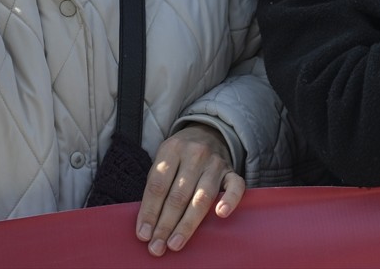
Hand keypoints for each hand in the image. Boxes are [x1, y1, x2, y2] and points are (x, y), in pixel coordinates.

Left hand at [136, 123, 245, 256]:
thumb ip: (157, 186)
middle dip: (165, 224)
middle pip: (178, 195)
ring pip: (202, 197)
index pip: (158, 185)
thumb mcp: (163, 160)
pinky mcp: (232, 171)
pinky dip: (230, 200)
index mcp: (172, 149)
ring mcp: (215, 163)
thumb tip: (147, 225)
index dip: (150, 212)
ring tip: (175, 243)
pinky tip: (221, 215)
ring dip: (187, 224)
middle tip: (157, 247)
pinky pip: (235, 186)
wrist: (207, 132)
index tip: (144, 234)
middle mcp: (195, 154)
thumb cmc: (180, 156)